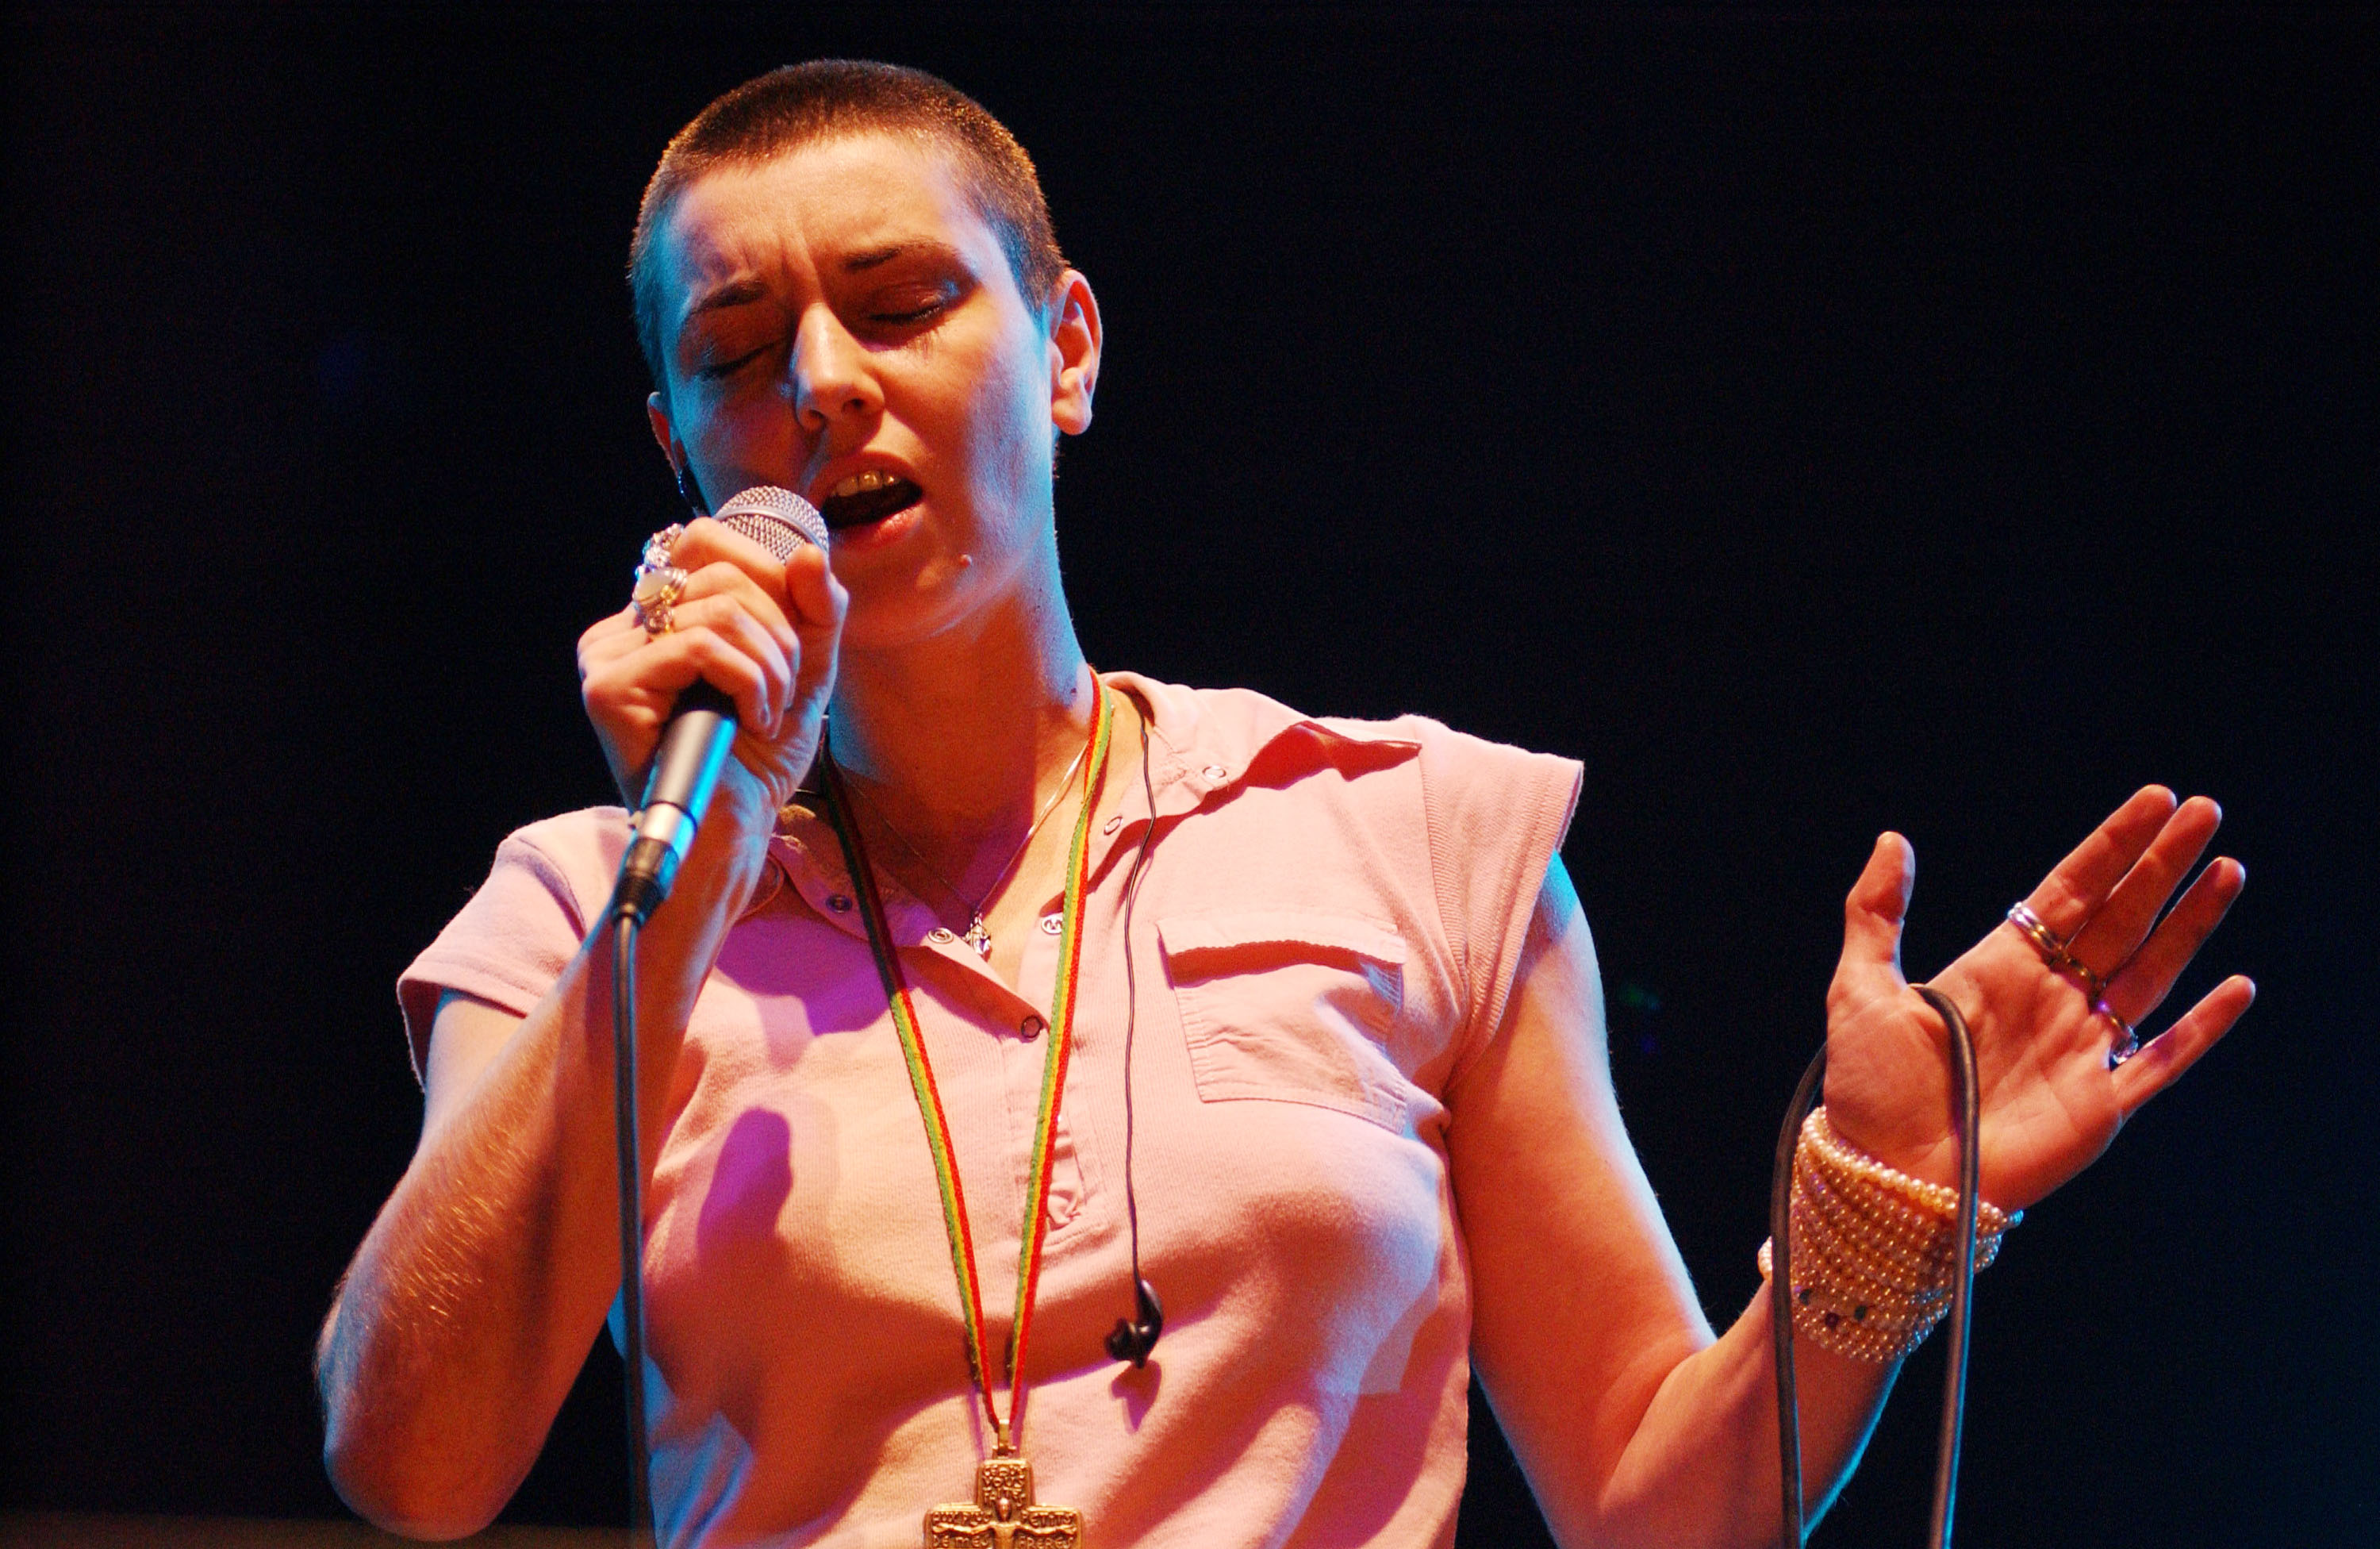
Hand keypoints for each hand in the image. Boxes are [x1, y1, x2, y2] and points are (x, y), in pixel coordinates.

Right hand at [577, 517, 846, 827]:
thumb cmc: (757, 759)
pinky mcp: (610, 687)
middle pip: (720, 573)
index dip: (766, 573)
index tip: (792, 639)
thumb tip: (810, 553)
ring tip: (766, 715)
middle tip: (782, 694)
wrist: (733, 833)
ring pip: (718, 609)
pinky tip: (750, 723)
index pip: (706, 543)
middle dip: (779, 632)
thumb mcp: (803, 672)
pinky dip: (747, 683)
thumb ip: (816, 611)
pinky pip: (700, 647)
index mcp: (660, 618)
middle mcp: (625, 628)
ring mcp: (609, 655)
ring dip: (770, 667)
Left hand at [1819, 786, 2251, 1209]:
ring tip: (2227, 868)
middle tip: (2205, 810)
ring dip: (2190, 923)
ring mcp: (2080, 1050)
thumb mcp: (1859, 989)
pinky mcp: (2100, 1105)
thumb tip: (1892, 839)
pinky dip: (2202, 1027)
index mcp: (1999, 967)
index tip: (2154, 799)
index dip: (2113, 845)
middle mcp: (2049, 999)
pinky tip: (2236, 987)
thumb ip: (1875, 913)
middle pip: (2120, 918)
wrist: (1883, 1176)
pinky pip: (2163, 1060)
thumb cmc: (1866, 1089)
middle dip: (2163, 865)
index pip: (2069, 891)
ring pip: (2152, 972)